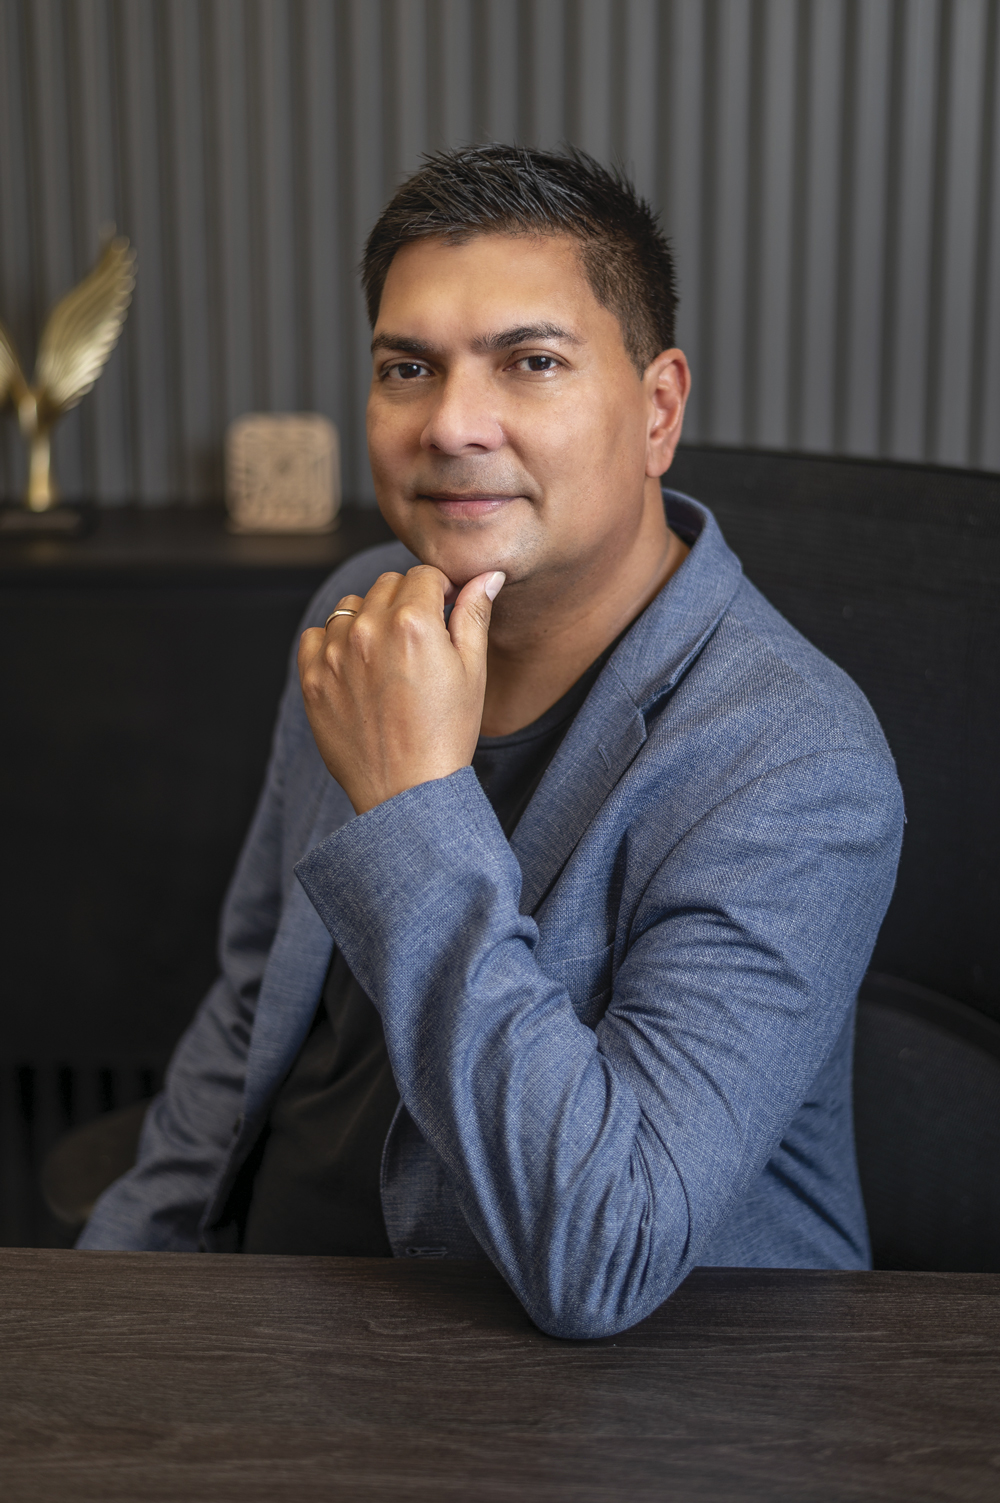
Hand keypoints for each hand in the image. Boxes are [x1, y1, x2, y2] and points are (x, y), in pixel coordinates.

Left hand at [298, 565, 504, 814]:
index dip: (439, 591)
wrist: (407, 792)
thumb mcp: (472, 672)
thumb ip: (474, 614)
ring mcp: (335, 653)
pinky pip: (317, 635)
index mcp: (414, 621)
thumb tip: (487, 575)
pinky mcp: (312, 678)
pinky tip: (356, 669)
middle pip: (386, 585)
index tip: (443, 612)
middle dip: (405, 602)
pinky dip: (334, 643)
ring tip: (388, 659)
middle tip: (419, 641)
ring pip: (351, 607)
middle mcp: (369, 629)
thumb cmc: (446, 735)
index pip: (423, 575)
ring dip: (369, 620)